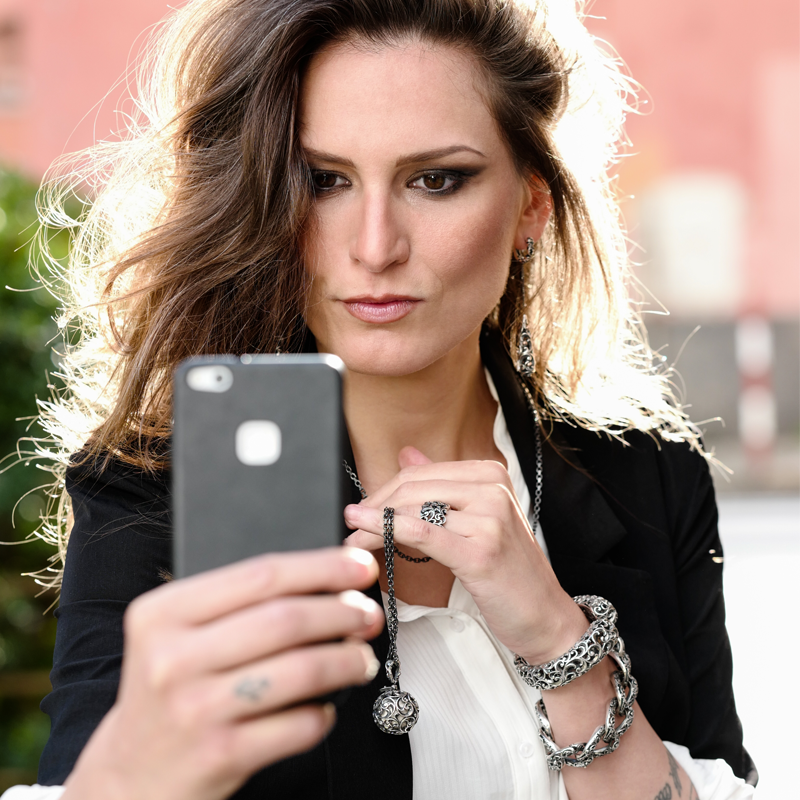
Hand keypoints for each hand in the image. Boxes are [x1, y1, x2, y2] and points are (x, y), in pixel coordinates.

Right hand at [62, 547, 382, 799]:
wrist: (130, 778)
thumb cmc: (171, 691)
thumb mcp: (179, 635)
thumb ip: (236, 604)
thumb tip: (328, 582)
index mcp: (163, 613)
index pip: (261, 575)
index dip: (321, 567)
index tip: (359, 565)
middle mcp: (173, 658)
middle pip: (286, 620)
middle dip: (343, 612)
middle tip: (369, 613)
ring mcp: (196, 709)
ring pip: (301, 670)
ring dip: (346, 660)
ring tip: (362, 659)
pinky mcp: (220, 755)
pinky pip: (298, 724)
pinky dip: (325, 712)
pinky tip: (327, 706)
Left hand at [343, 447, 586, 663]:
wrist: (546, 617)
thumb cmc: (509, 572)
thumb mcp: (478, 519)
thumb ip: (443, 485)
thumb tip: (406, 454)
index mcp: (491, 474)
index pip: (421, 473)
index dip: (383, 491)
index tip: (360, 509)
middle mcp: (492, 488)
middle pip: (414, 488)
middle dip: (374, 506)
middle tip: (350, 525)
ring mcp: (489, 518)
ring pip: (413, 509)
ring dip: (373, 524)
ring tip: (352, 539)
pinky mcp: (481, 551)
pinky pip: (423, 533)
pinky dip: (386, 529)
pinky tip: (363, 532)